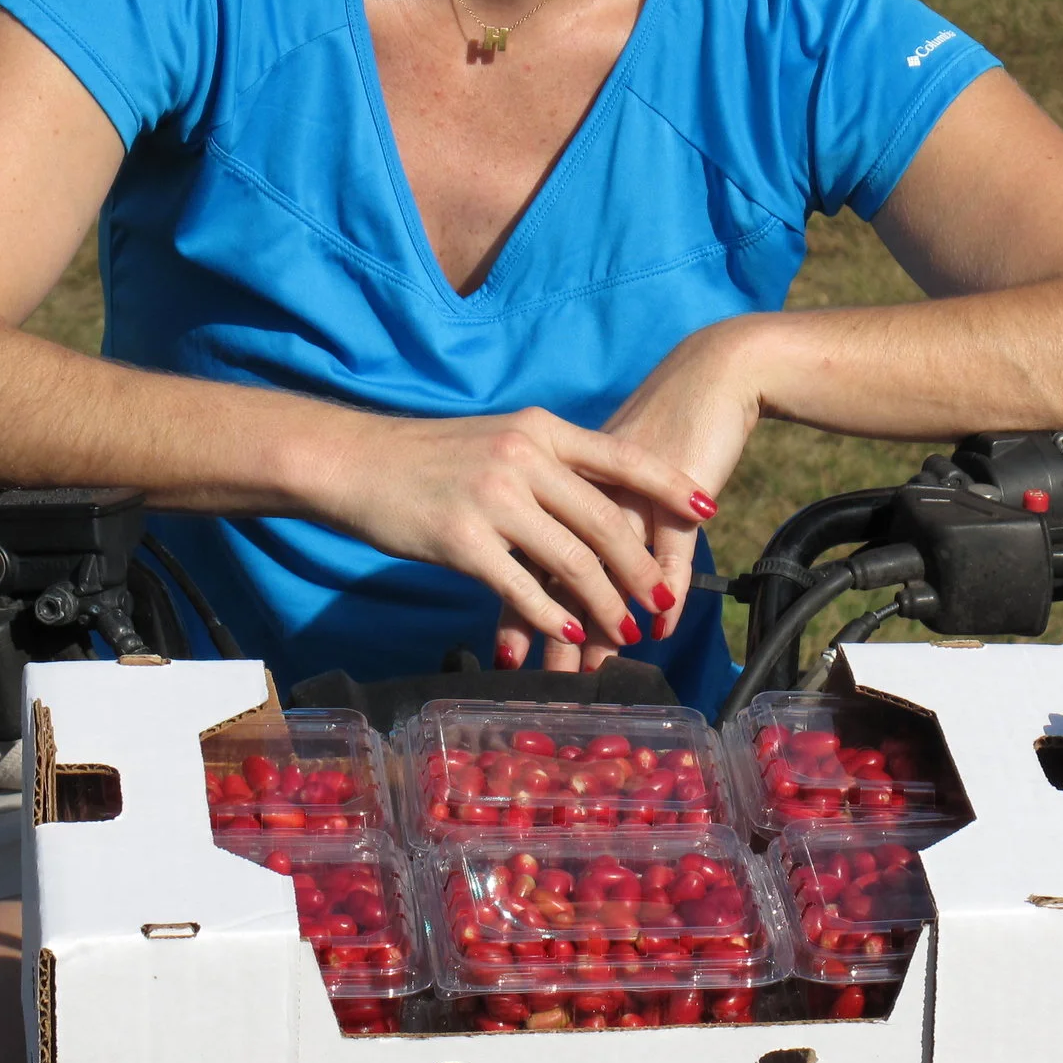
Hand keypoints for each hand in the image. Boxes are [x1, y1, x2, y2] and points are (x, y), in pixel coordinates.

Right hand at [311, 407, 709, 666]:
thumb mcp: (498, 440)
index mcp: (539, 429)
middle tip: (664, 600)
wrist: (355, 460)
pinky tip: (572, 632)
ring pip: (570, 559)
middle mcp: (523, 459)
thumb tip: (596, 497)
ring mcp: (493, 498)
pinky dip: (553, 614)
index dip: (669, 487)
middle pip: (604, 519)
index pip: (621, 457)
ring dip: (605, 602)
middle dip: (641, 566)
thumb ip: (547, 463)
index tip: (708, 509)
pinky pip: (522, 586)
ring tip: (627, 630)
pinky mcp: (462, 538)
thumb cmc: (429, 456)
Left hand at [494, 318, 768, 670]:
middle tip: (545, 675)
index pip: (526, 547)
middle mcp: (585, 479)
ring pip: (606, 562)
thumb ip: (580, 510)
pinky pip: (669, 548)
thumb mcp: (611, 472)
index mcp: (557, 472)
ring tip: (592, 665)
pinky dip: (664, 590)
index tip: (509, 652)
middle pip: (558, 562)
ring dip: (600, 617)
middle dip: (550, 624)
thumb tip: (557, 565)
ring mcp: (628, 484)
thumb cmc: (659, 422)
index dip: (518, 600)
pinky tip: (660, 626)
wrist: (709, 375)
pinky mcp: (676, 485)